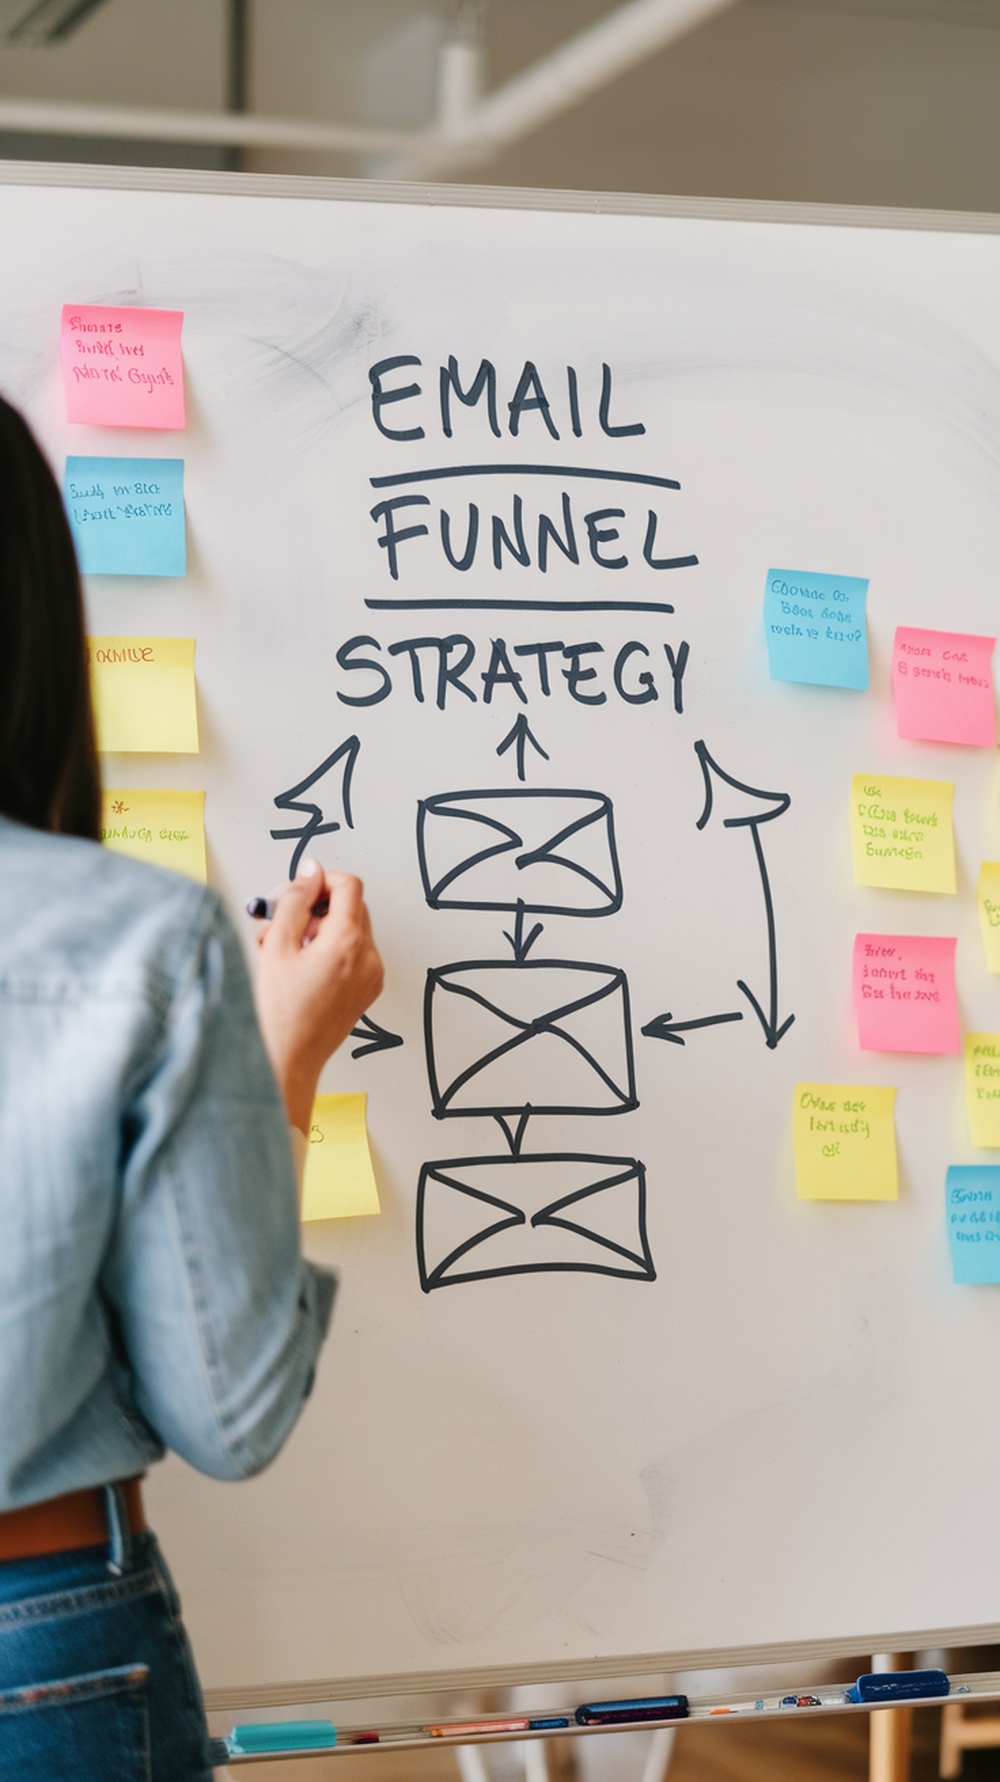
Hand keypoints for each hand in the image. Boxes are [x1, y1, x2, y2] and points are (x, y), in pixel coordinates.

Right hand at [253, 860, 383, 1133]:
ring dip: (319, 929)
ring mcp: (371, 976)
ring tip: (283, 949)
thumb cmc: (279, 1015)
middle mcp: (368, 958)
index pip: (349, 886)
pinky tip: (298, 967)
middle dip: (315, 906)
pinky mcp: (366, 991)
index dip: (320, 880)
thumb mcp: (277, 946)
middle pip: (351, 907)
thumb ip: (295, 901)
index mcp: (348, 942)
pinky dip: (329, 950)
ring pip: (350, 931)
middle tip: (281, 919)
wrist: (288, 1062)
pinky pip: (353, 955)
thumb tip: (309, 872)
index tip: (297, 889)